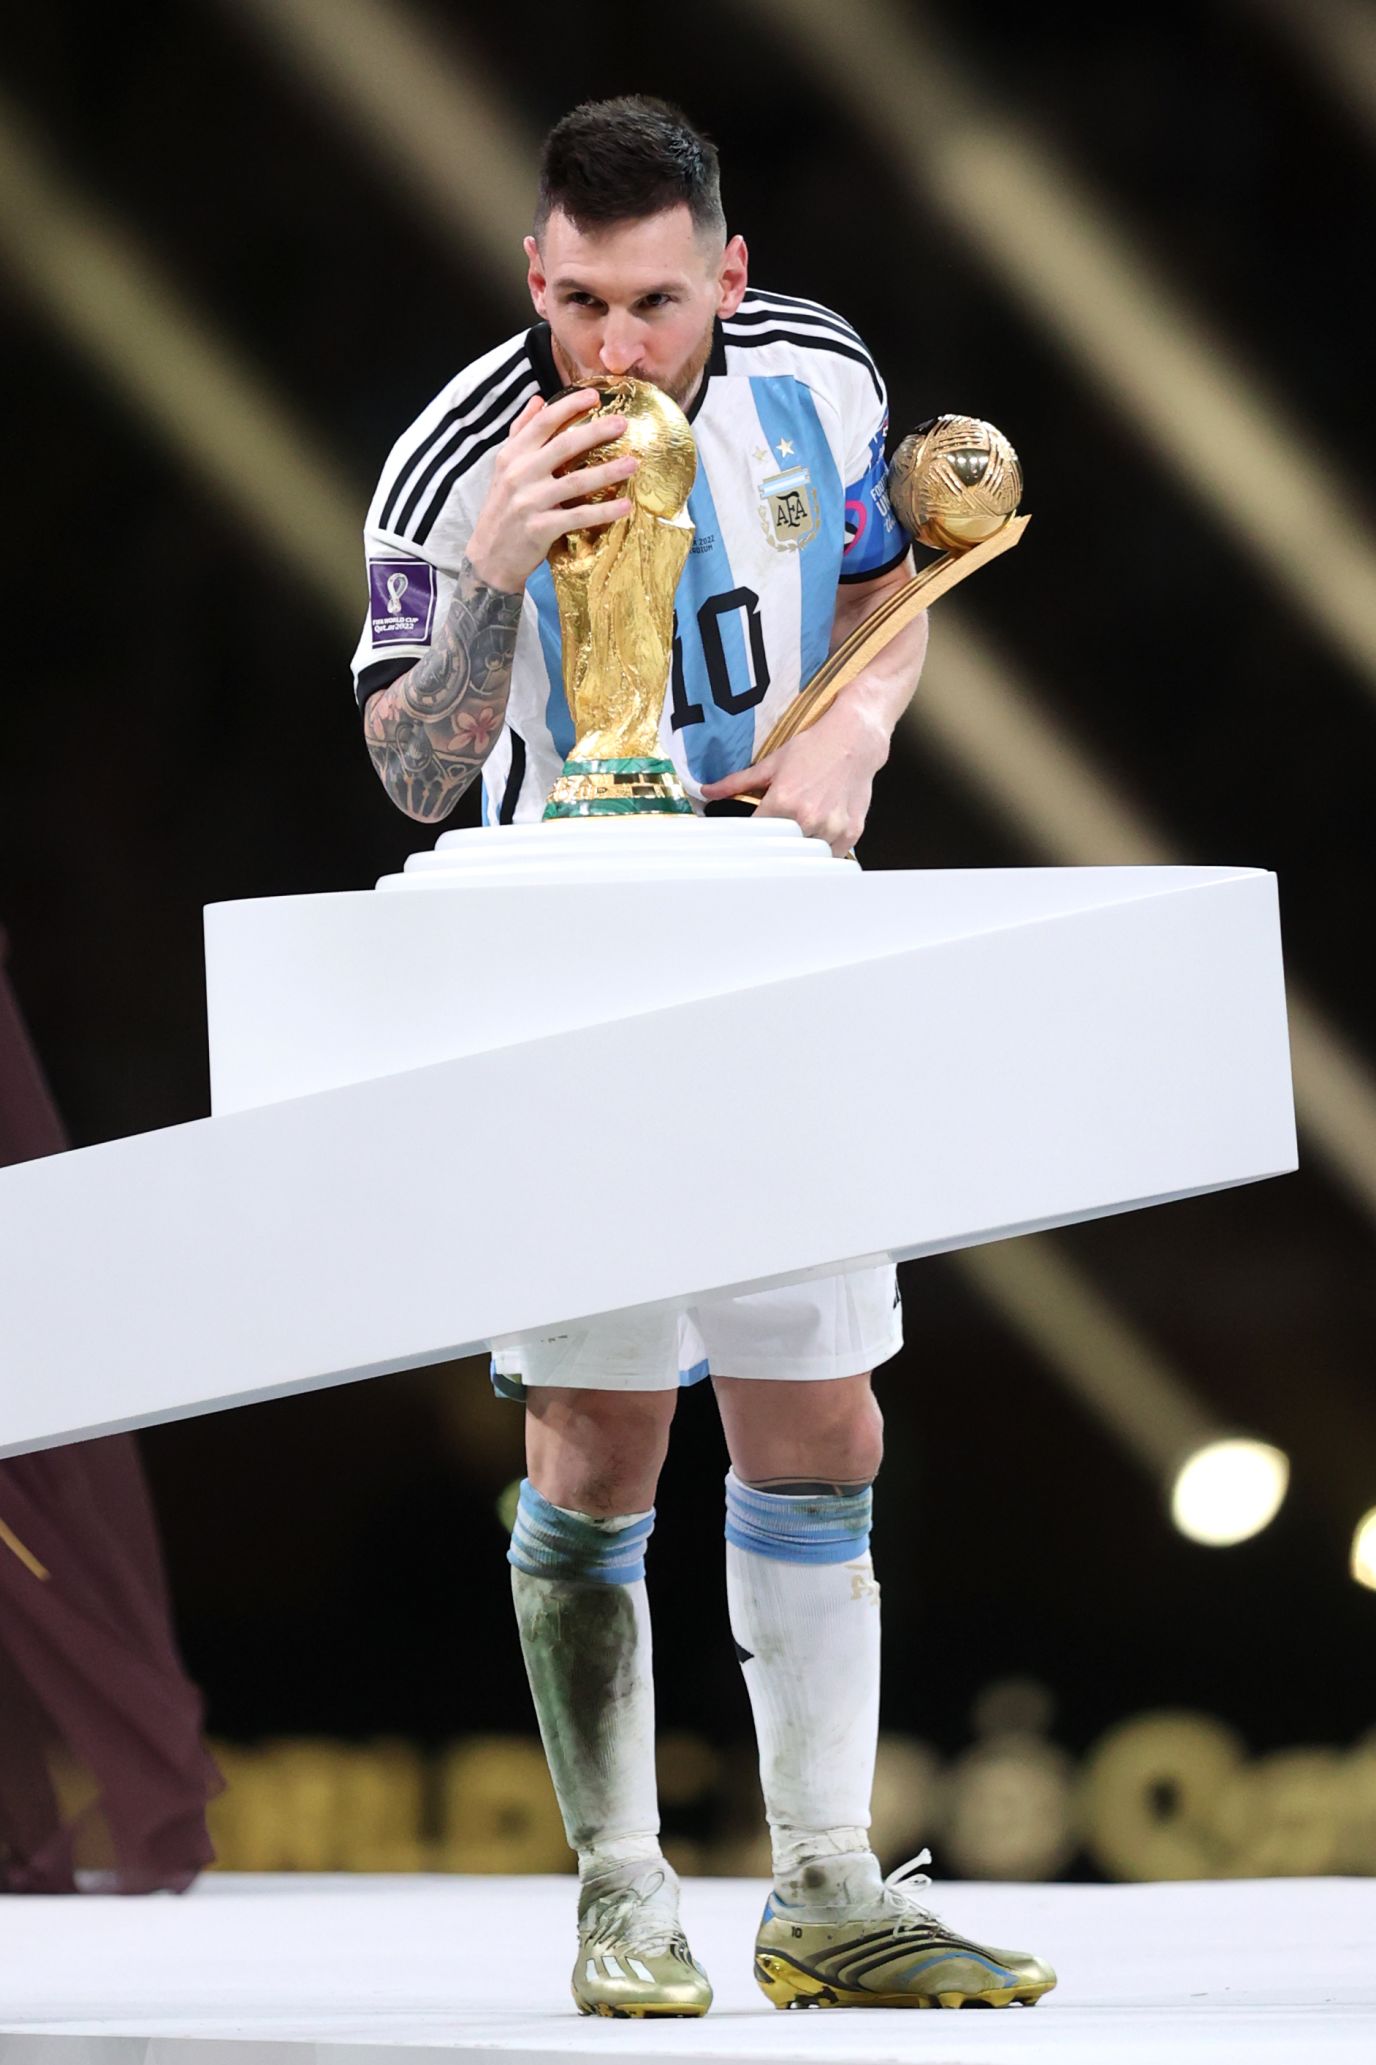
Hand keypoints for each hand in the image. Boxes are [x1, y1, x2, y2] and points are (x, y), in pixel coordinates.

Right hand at [465, 390, 639, 592]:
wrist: (489, 557)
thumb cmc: (502, 509)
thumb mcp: (504, 467)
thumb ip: (521, 432)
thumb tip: (538, 399)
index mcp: (512, 455)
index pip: (543, 422)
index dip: (569, 405)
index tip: (595, 395)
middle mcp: (519, 474)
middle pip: (564, 446)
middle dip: (596, 431)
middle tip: (623, 423)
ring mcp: (530, 501)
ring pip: (576, 481)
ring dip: (608, 471)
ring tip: (633, 463)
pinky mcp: (541, 528)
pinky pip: (578, 516)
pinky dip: (604, 512)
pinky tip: (625, 506)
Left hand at [699, 702, 889, 856]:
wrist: (854, 739)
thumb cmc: (814, 748)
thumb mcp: (772, 763)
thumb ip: (738, 782)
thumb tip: (707, 791)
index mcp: (784, 802)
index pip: (756, 837)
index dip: (751, 839)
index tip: (749, 842)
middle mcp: (808, 818)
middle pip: (782, 851)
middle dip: (776, 845)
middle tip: (776, 838)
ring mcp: (832, 827)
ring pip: (808, 857)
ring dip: (802, 850)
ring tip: (801, 832)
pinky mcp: (851, 832)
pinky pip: (832, 855)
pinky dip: (825, 850)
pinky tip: (820, 833)